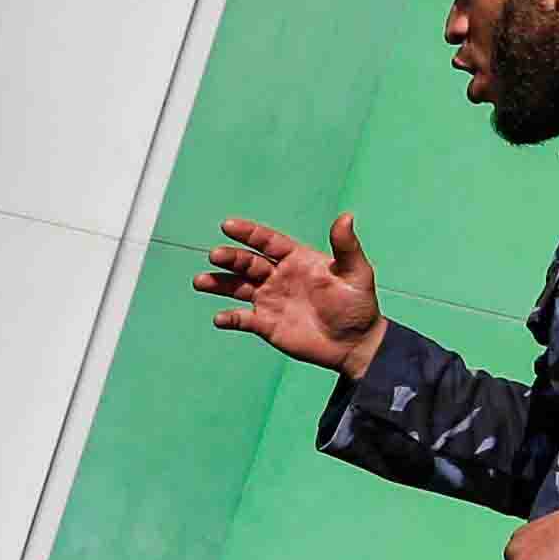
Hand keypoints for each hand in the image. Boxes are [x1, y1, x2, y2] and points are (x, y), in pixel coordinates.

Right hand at [197, 211, 383, 379]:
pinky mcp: (266, 325)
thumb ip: (346, 246)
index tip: (228, 225)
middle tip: (215, 256)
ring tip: (200, 282)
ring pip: (238, 288)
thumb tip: (345, 217)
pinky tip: (220, 319)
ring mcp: (270, 300)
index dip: (249, 233)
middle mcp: (278, 277)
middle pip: (248, 264)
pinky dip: (230, 318)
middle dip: (231, 258)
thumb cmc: (358, 304)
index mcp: (297, 259)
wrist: (353, 343)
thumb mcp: (356, 272)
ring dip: (219, 284)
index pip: (268, 242)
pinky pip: (243, 319)